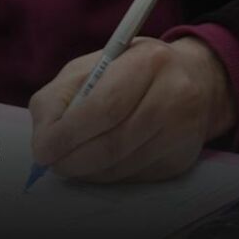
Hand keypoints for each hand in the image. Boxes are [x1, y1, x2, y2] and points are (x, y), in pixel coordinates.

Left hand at [28, 37, 235, 182]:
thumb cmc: (133, 70)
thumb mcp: (95, 65)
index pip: (103, 108)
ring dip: (88, 171)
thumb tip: (43, 140)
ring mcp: (182, 130)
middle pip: (112, 144)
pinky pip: (134, 177)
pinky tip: (103, 161)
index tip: (43, 149)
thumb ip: (61, 95)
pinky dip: (109, 175)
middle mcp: (174, 95)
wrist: (195, 79)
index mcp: (148, 61)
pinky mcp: (182, 158)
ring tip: (75, 160)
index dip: (67, 135)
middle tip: (53, 163)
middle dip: (73, 159)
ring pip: (121, 167)